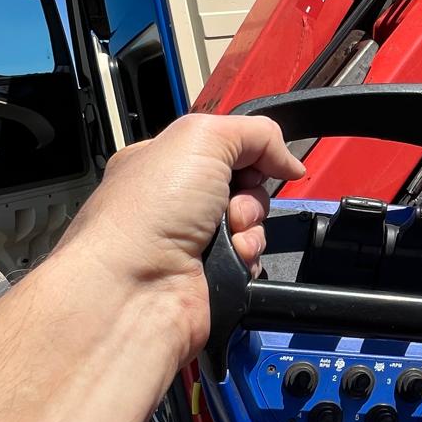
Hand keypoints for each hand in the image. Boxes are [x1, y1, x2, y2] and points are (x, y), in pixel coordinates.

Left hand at [47, 113, 305, 364]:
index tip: (255, 161)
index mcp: (165, 162)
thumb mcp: (202, 138)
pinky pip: (252, 258)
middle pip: (245, 186)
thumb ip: (255, 134)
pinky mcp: (210, 275)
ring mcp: (193, 241)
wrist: (135, 288)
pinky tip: (229, 260)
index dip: (247, 153)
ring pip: (253, 224)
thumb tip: (287, 160)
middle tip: (230, 206)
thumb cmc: (145, 213)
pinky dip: (248, 257)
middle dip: (250, 195)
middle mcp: (176, 202)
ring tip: (228, 236)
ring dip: (252, 227)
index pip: (225, 147)